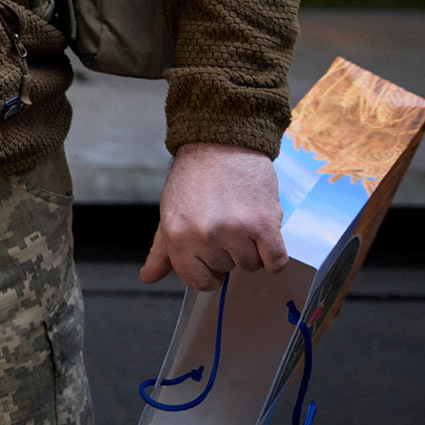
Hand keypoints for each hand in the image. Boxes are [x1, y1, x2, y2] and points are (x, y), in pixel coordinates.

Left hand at [141, 142, 287, 290]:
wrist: (220, 143)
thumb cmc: (193, 178)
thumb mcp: (170, 213)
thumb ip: (162, 251)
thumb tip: (148, 277)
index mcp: (177, 236)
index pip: (196, 281)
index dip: (207, 272)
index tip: (210, 258)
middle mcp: (204, 235)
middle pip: (226, 270)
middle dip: (227, 251)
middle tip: (223, 221)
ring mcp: (235, 229)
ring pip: (252, 266)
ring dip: (251, 249)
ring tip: (241, 219)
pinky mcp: (264, 223)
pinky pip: (276, 261)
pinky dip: (274, 255)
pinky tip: (263, 233)